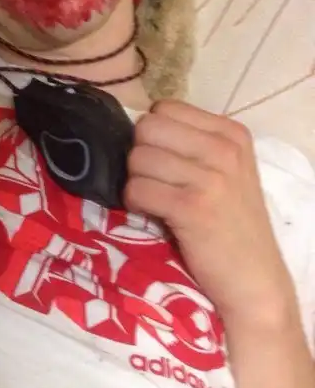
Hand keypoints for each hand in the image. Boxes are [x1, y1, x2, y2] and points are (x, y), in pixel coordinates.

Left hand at [123, 100, 295, 326]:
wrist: (254, 279)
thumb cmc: (230, 225)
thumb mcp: (224, 173)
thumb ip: (189, 146)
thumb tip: (134, 128)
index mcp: (231, 133)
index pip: (164, 108)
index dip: (152, 136)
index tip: (162, 162)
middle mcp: (224, 149)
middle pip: (146, 129)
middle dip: (139, 156)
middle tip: (153, 183)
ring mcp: (210, 177)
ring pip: (138, 158)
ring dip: (136, 182)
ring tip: (155, 202)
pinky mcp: (192, 207)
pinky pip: (137, 188)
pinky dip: (135, 203)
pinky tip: (152, 215)